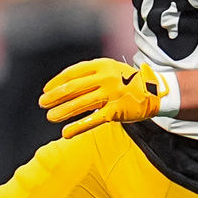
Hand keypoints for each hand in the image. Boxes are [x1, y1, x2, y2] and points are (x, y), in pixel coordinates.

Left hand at [40, 59, 169, 138]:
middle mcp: (106, 78)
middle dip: (55, 96)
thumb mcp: (110, 69)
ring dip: (62, 111)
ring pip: (80, 104)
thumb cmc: (127, 80)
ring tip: (51, 116)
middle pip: (73, 88)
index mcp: (102, 65)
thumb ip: (90, 75)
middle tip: (43, 103)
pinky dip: (78, 127)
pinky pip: (93, 120)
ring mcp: (112, 94)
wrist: (155, 90)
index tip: (45, 90)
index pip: (72, 73)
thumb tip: (62, 86)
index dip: (56, 82)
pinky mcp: (117, 110)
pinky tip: (66, 132)